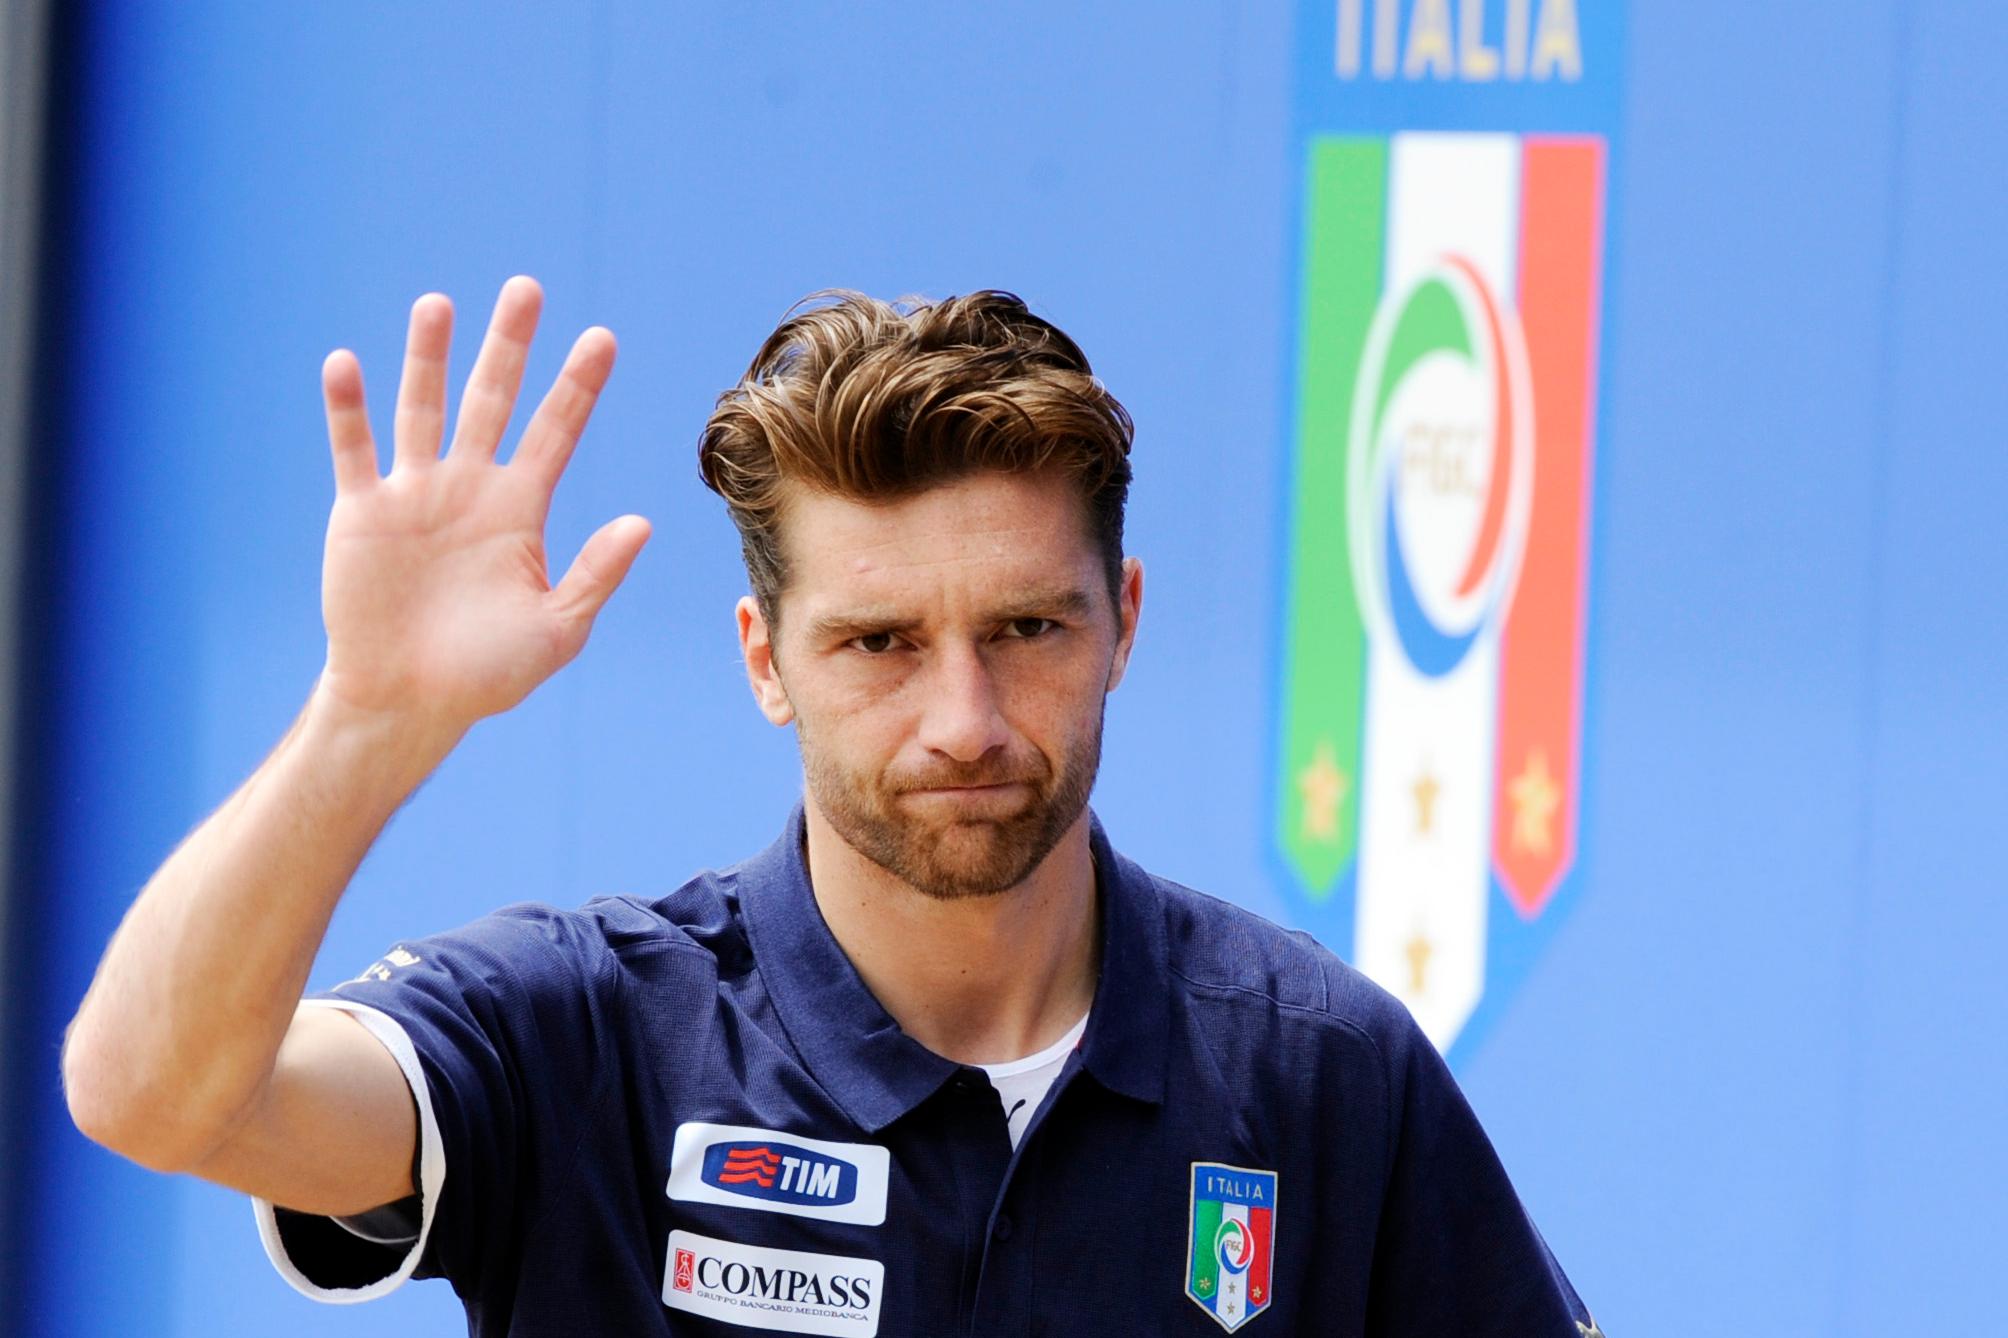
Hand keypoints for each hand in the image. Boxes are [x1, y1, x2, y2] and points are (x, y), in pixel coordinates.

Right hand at [316, 276, 649, 736]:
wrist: (410, 703)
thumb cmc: (488, 674)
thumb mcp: (558, 629)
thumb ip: (596, 573)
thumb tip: (642, 522)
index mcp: (521, 509)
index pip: (556, 432)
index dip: (578, 386)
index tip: (602, 338)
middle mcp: (469, 487)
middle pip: (493, 400)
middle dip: (509, 346)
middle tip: (527, 288)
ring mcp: (414, 495)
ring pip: (423, 409)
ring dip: (428, 358)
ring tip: (438, 305)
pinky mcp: (360, 513)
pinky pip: (354, 450)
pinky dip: (347, 409)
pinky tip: (346, 364)